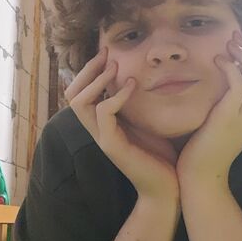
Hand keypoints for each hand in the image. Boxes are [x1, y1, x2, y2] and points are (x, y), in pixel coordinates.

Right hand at [65, 47, 179, 201]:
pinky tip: (132, 84)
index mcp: (103, 124)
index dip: (90, 71)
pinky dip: (116, 95)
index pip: (81, 93)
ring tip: (114, 66)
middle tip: (106, 53)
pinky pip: (104, 113)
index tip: (107, 53)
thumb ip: (137, 104)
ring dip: (96, 79)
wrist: (168, 187)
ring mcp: (102, 138)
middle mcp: (97, 130)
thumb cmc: (161, 155)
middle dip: (87, 70)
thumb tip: (142, 76)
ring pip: (79, 102)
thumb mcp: (147, 122)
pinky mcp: (112, 146)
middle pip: (72, 94)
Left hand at [176, 30, 241, 189]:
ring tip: (229, 45)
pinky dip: (231, 67)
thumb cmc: (208, 145)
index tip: (240, 45)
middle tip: (235, 39)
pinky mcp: (229, 118)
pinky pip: (239, 85)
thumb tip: (228, 74)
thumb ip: (231, 98)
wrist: (201, 175)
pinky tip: (218, 61)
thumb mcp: (225, 117)